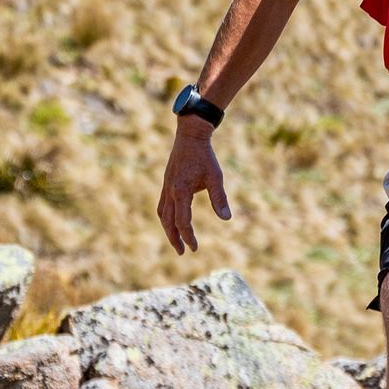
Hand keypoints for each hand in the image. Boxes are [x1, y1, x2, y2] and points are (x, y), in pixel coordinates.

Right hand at [158, 120, 231, 252]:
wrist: (190, 136)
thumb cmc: (205, 156)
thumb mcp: (215, 177)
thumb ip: (219, 198)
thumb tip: (226, 218)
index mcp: (181, 191)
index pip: (182, 221)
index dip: (188, 236)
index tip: (195, 247)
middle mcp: (170, 191)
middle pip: (168, 222)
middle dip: (174, 238)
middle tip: (182, 252)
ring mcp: (166, 187)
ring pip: (162, 214)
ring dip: (168, 229)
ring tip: (176, 240)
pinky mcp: (166, 183)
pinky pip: (162, 205)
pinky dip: (166, 217)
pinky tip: (173, 221)